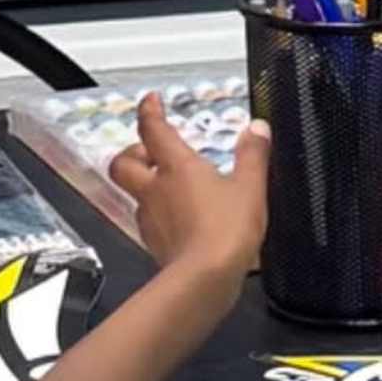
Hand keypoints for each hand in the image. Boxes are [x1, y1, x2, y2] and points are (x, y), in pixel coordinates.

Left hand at [108, 96, 267, 294]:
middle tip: (150, 150)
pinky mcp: (155, 244)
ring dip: (146, 185)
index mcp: (176, 167)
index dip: (149, 111)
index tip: (151, 101)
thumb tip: (258, 129)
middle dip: (133, 152)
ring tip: (170, 185)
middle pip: (123, 163)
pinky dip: (159, 214)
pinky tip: (180, 218)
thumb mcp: (251, 187)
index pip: (152, 129)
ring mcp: (151, 219)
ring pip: (135, 194)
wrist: (205, 280)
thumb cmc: (225, 231)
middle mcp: (155, 190)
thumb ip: (253, 155)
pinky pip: (149, 221)